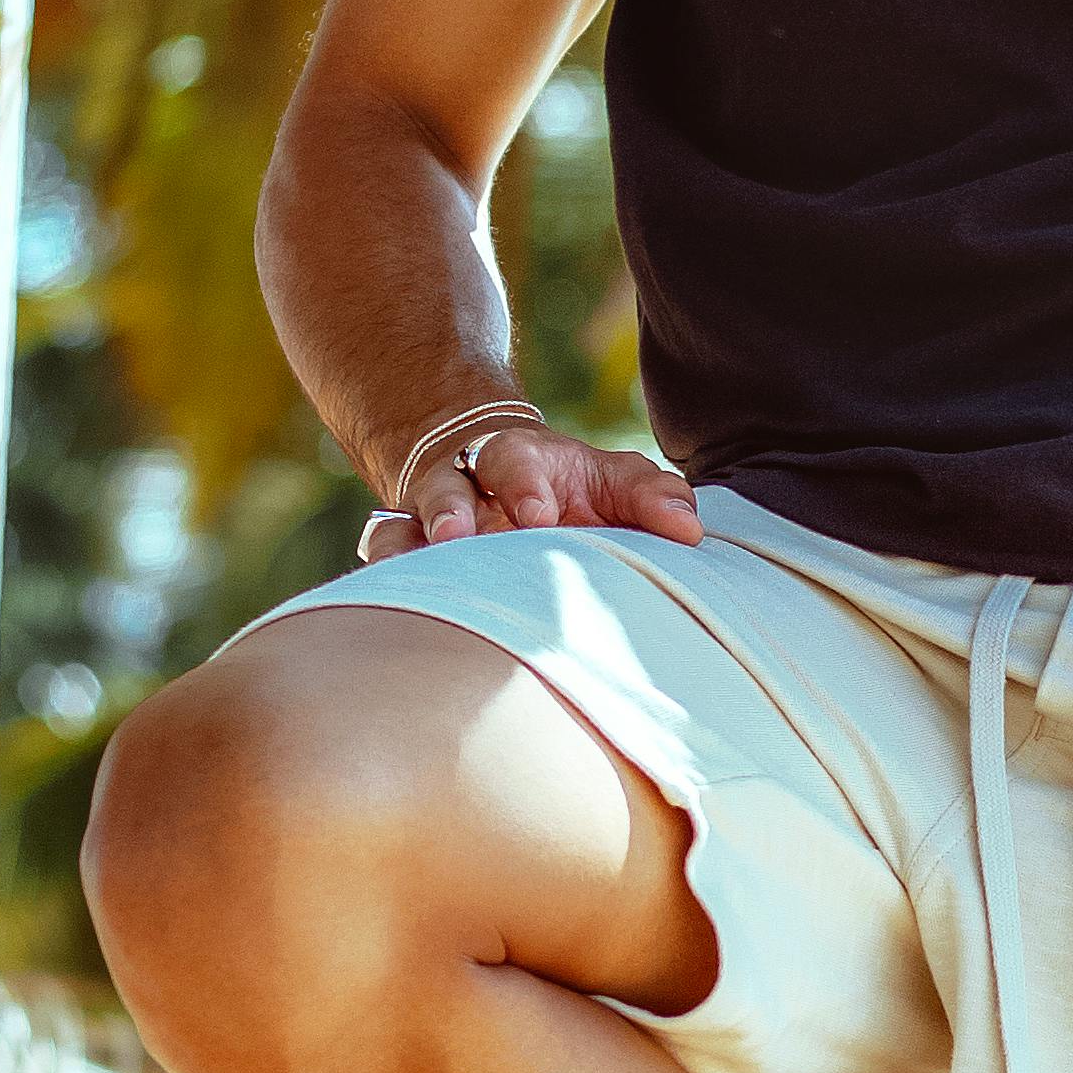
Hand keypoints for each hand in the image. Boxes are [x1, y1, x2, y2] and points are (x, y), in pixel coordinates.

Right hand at [355, 413, 701, 558]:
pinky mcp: (405, 557)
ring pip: (402, 527)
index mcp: (517, 461)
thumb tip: (691, 530)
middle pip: (448, 487)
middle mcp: (464, 486)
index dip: (523, 485)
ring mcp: (425, 523)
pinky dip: (382, 580)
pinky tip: (391, 611)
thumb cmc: (566, 490)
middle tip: (459, 536)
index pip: (514, 462)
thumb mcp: (611, 482)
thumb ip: (652, 499)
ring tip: (415, 577)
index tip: (539, 515)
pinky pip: (381, 563)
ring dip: (406, 549)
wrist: (495, 484)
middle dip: (451, 509)